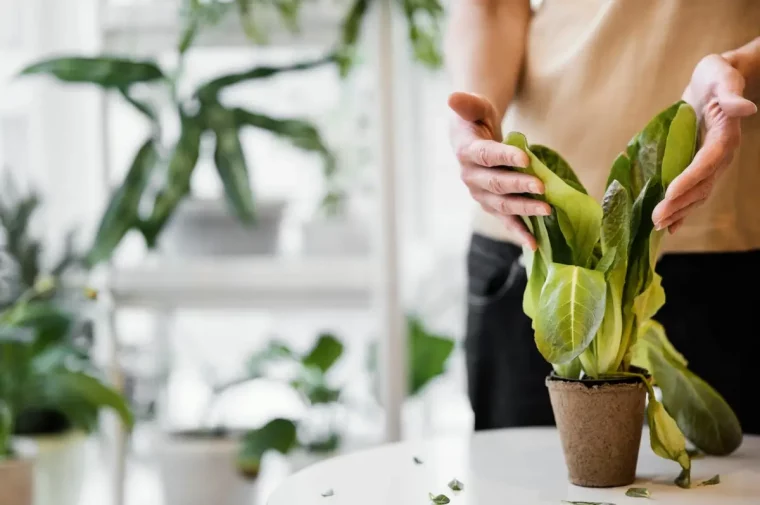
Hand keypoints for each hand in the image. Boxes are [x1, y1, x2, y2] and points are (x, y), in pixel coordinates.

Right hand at [448, 91, 548, 249]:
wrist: (472, 139)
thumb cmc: (477, 120)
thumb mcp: (476, 107)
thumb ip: (468, 104)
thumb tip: (452, 97)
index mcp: (466, 152)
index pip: (486, 155)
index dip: (505, 157)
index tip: (525, 158)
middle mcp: (470, 177)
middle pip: (495, 184)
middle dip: (519, 186)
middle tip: (542, 187)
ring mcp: (481, 195)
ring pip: (502, 205)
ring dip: (524, 209)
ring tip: (546, 210)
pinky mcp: (492, 205)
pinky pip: (506, 221)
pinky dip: (519, 233)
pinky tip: (533, 245)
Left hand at [652, 54, 757, 232]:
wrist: (716, 82)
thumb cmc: (717, 76)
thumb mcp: (723, 77)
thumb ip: (731, 94)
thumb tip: (746, 108)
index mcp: (725, 136)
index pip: (707, 162)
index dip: (690, 178)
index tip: (670, 192)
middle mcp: (721, 155)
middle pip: (701, 185)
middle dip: (679, 203)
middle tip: (656, 218)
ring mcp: (711, 163)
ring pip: (697, 194)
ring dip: (678, 211)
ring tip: (658, 225)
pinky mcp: (699, 166)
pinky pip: (692, 191)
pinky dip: (681, 209)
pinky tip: (669, 225)